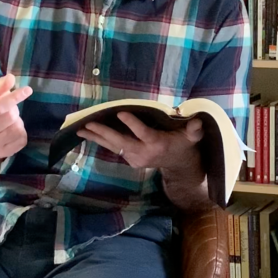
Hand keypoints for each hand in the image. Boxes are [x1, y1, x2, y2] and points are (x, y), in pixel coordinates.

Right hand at [0, 73, 32, 159]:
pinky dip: (21, 133)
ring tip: (9, 122)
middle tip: (10, 110)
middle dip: (14, 110)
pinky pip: (22, 140)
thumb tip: (10, 78)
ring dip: (18, 122)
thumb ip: (0, 86)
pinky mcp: (1, 154)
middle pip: (10, 117)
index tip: (28, 90)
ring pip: (17, 129)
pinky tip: (12, 131)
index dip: (15, 97)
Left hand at [77, 112, 202, 170]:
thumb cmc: (183, 144)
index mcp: (156, 143)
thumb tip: (198, 121)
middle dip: (104, 132)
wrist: (178, 165)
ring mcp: (134, 157)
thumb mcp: (191, 137)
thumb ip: (194, 130)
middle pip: (121, 141)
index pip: (143, 133)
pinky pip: (113, 148)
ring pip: (113, 146)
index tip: (120, 113)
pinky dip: (101, 140)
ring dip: (96, 138)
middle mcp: (143, 152)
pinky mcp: (130, 158)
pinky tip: (89, 133)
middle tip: (88, 124)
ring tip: (80, 130)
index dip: (132, 124)